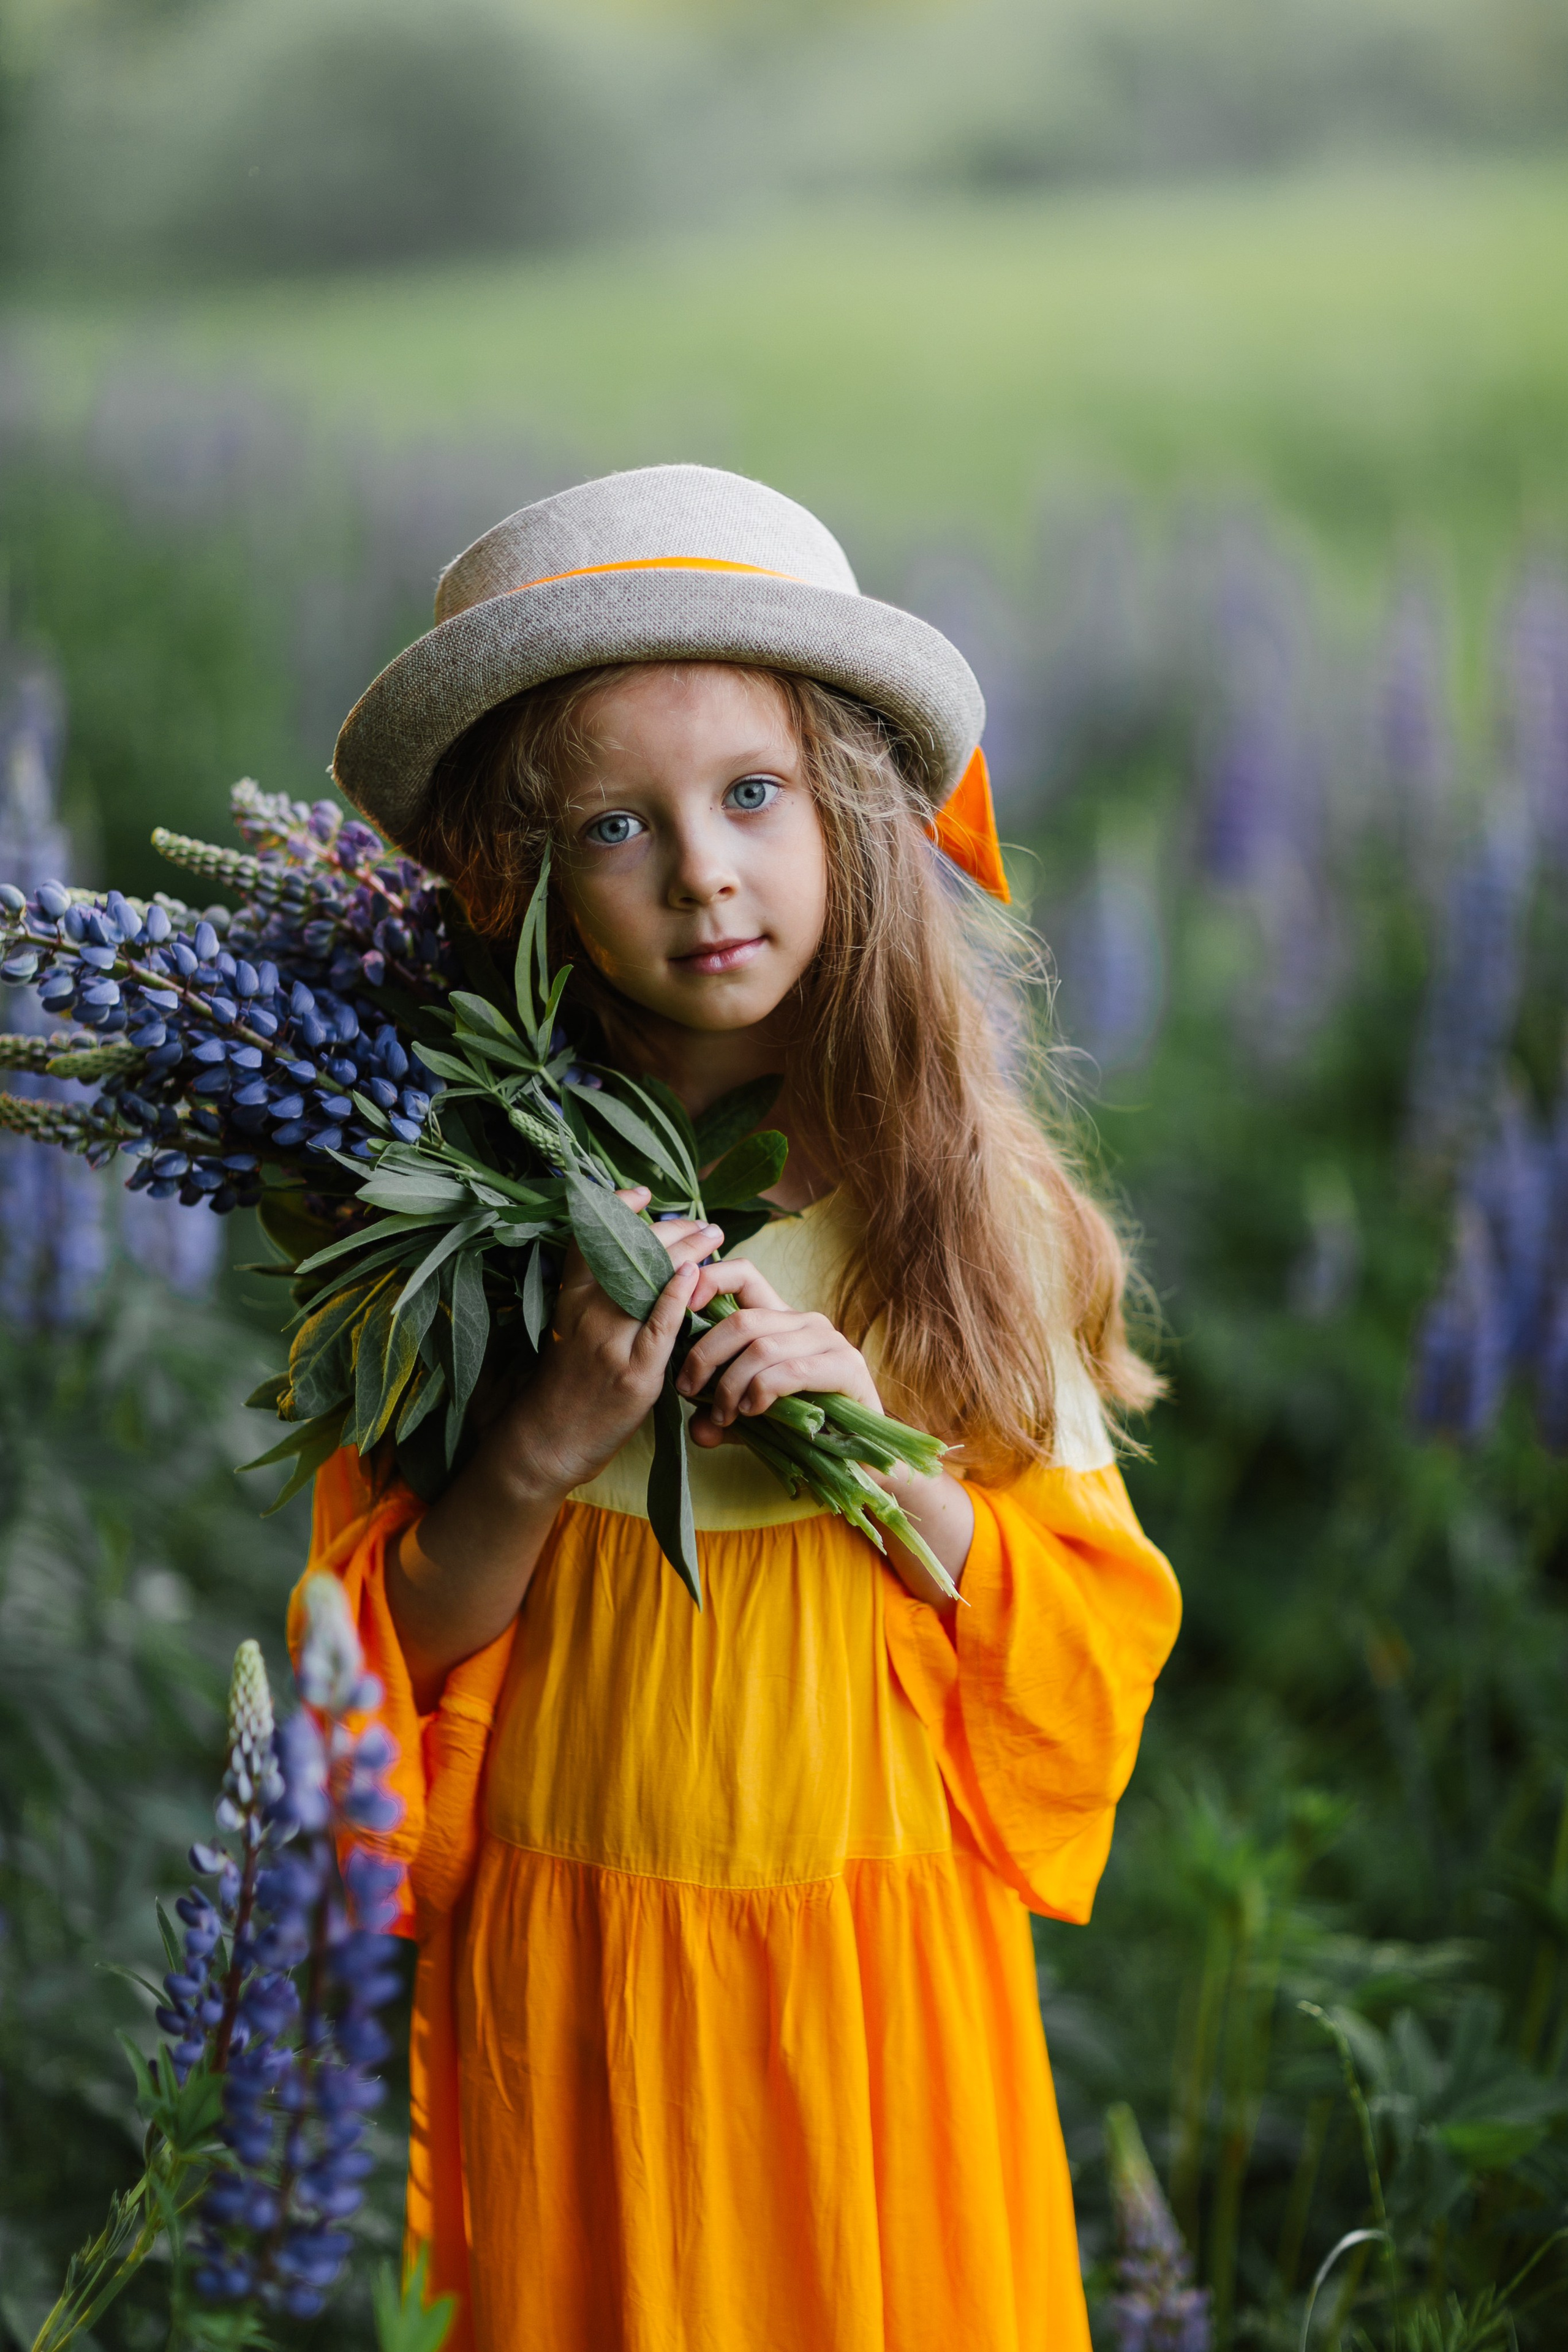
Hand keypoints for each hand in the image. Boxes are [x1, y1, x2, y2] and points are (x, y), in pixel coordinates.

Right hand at [492, 1188, 722, 1498]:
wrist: (550, 1440)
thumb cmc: (567, 1385)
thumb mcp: (570, 1328)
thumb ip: (597, 1297)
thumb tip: (638, 1264)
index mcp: (570, 1296)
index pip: (589, 1237)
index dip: (615, 1207)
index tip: (642, 1191)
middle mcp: (588, 1310)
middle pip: (630, 1251)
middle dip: (671, 1228)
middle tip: (702, 1221)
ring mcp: (611, 1340)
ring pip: (650, 1280)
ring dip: (688, 1251)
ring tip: (715, 1236)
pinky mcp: (634, 1371)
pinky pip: (660, 1325)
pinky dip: (677, 1296)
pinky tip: (696, 1275)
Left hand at [677, 1255, 881, 1447]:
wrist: (858, 1453)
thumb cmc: (803, 1428)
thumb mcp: (749, 1418)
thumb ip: (720, 1418)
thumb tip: (697, 1430)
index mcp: (779, 1320)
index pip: (744, 1275)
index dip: (711, 1279)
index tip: (684, 1305)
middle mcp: (804, 1321)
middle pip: (742, 1319)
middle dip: (705, 1356)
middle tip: (688, 1390)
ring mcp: (828, 1340)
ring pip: (761, 1347)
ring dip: (730, 1385)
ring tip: (723, 1415)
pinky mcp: (846, 1366)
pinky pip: (791, 1369)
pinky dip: (763, 1390)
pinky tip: (753, 1411)